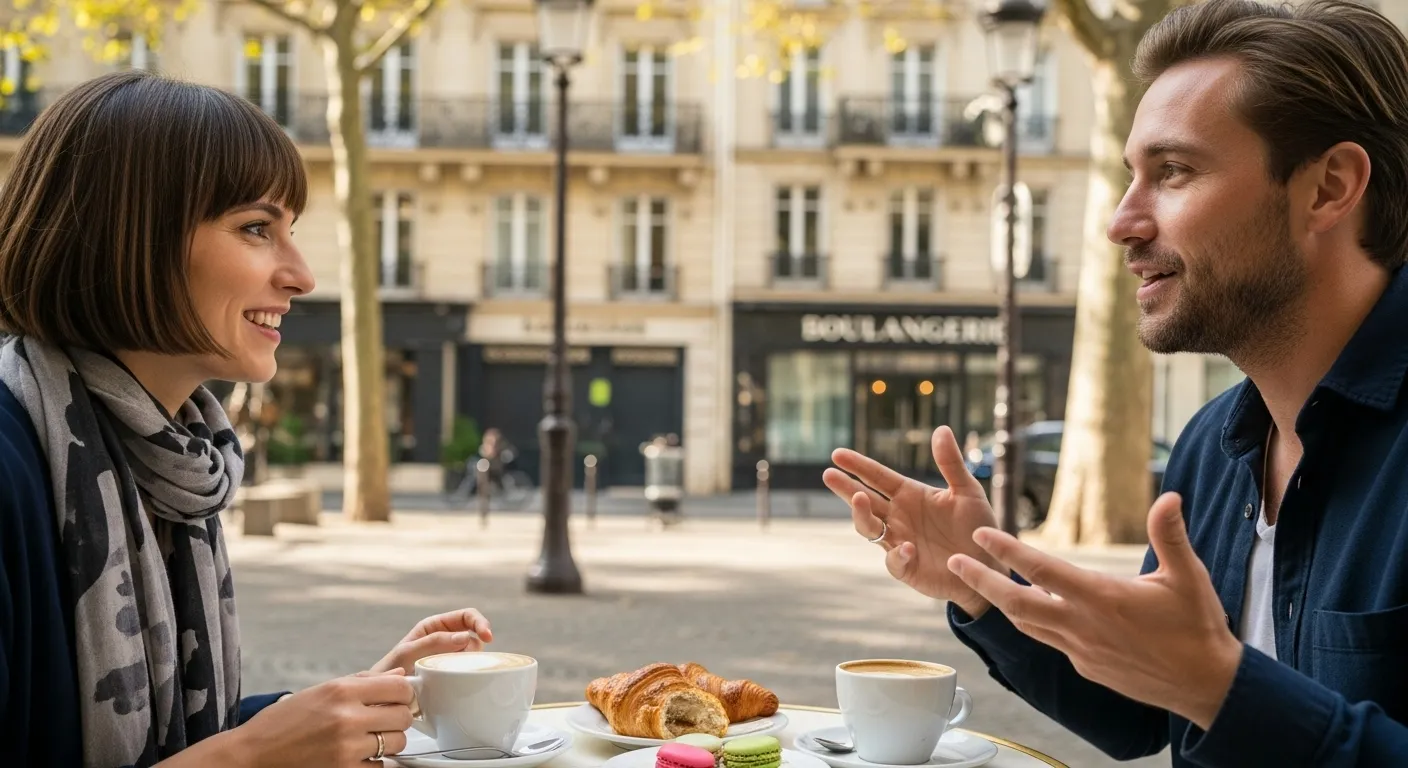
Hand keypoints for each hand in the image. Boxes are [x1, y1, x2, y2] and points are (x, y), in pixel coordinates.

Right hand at [235, 670, 413, 765]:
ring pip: (396, 743)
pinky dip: (372, 763)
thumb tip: (399, 676)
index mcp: (341, 691)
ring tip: (366, 740)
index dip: (404, 693)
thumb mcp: (321, 691)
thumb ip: (363, 682)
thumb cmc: (283, 722)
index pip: (400, 686)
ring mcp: (347, 748)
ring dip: (387, 743)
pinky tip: (355, 756)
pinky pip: (379, 767)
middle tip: (382, 721)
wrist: (252, 755)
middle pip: (404, 716)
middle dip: (397, 718)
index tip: (397, 699)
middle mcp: (347, 717)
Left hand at [371, 608, 494, 673]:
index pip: (466, 616)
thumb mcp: (408, 653)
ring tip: (459, 671)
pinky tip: (463, 680)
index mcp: (435, 626)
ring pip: (474, 654)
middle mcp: (445, 639)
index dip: (480, 623)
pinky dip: (470, 673)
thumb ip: (433, 642)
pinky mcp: (451, 674)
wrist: (380, 695)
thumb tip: (465, 637)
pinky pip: (468, 670)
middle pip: (474, 634)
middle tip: (474, 660)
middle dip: (478, 645)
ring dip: (473, 661)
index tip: (487, 636)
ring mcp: (449, 657)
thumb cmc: (390, 670)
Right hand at [823, 426, 1006, 618]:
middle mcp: (898, 517)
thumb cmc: (977, 526)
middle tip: (829, 475)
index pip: (877, 477)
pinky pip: (895, 561)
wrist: (989, 564)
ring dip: (862, 515)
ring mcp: (899, 542)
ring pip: (869, 528)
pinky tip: (907, 547)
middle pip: (864, 500)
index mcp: (909, 495)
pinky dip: (897, 554)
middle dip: (846, 488)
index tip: (837, 454)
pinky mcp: (908, 568)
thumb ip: (951, 463)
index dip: (858, 466)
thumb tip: (942, 429)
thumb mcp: (967, 491)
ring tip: (859, 499)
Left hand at [947, 492, 1242, 729]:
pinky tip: (1032, 611)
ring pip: (1028, 625)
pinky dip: (1034, 623)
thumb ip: (1170, 535)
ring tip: (981, 583)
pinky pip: (1050, 642)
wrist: (1207, 686)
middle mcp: (1083, 626)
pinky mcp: (1087, 667)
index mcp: (1101, 598)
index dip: (1007, 551)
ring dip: (1002, 602)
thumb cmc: (1198, 626)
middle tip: (954, 561)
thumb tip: (1169, 496)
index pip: (1042, 570)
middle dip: (982, 581)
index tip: (979, 533)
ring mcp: (1081, 651)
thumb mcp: (1188, 576)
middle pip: (1016, 603)